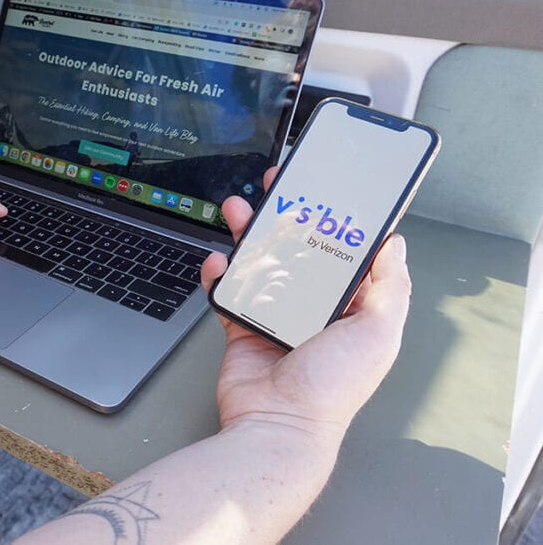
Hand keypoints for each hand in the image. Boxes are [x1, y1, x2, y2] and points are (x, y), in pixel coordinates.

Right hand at [201, 167, 411, 442]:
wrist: (277, 425)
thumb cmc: (331, 388)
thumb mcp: (378, 334)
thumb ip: (390, 287)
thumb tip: (395, 245)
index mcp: (352, 309)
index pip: (346, 254)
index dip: (334, 220)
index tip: (323, 192)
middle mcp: (316, 311)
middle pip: (299, 251)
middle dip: (285, 218)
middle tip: (274, 189)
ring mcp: (277, 318)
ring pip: (261, 264)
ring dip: (248, 235)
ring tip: (237, 211)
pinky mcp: (244, 328)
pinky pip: (229, 293)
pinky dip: (220, 275)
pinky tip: (218, 262)